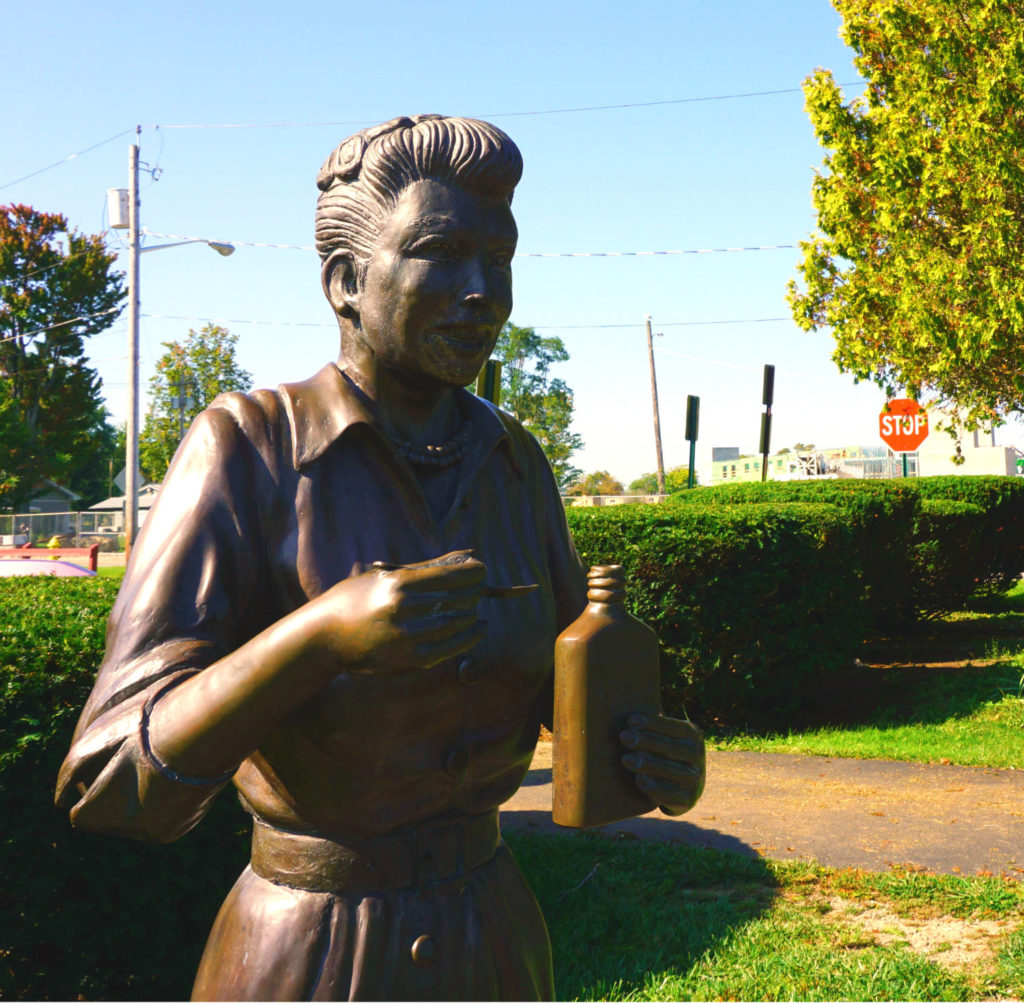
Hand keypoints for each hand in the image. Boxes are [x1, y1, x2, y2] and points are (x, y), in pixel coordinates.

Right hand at [315, 550, 484, 672]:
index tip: (481, 571)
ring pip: (457, 623)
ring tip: (475, 609)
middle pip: (457, 599)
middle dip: (473, 593)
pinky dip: (468, 638)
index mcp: (398, 584)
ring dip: (472, 614)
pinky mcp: (408, 660)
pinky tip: (477, 630)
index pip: (450, 576)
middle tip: (478, 590)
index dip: (472, 573)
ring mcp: (407, 637)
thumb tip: (463, 556)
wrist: (324, 636)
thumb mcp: (384, 575)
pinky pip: (449, 648)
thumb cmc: (354, 598)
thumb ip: (425, 567)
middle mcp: (404, 610)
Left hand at [620, 713, 705, 816]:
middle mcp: (699, 756)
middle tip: (623, 737)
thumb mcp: (663, 735)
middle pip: (673, 747)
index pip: (675, 727)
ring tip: (625, 759)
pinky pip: (672, 794)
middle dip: (646, 741)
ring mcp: (696, 779)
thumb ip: (650, 724)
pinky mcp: (688, 799)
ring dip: (648, 764)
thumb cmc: (663, 752)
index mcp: (693, 735)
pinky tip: (639, 780)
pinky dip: (655, 787)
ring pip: (673, 770)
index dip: (653, 723)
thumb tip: (622, 703)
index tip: (630, 720)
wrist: (683, 787)